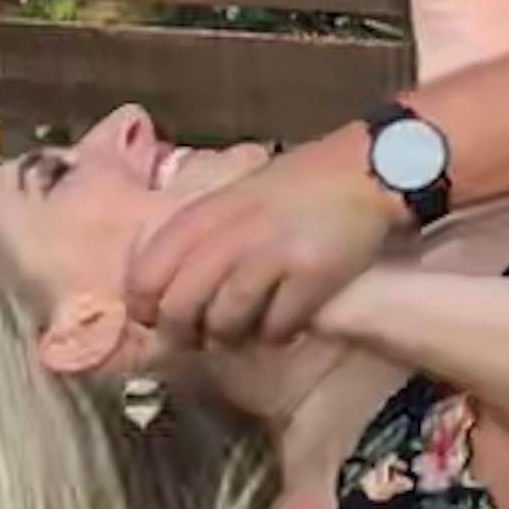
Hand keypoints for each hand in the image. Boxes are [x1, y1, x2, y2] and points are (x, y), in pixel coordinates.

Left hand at [125, 132, 405, 347]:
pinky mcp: (310, 276)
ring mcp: (270, 256)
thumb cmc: (293, 190)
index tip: (159, 319)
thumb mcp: (231, 201)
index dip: (145, 310)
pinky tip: (287, 317)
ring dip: (233, 336)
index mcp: (202, 215)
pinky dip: (277, 332)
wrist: (364, 172)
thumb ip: (195, 240)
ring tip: (248, 326)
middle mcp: (229, 236)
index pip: (144, 277)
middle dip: (185, 335)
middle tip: (203, 335)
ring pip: (224, 325)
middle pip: (178, 310)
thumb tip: (160, 298)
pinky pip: (275, 328)